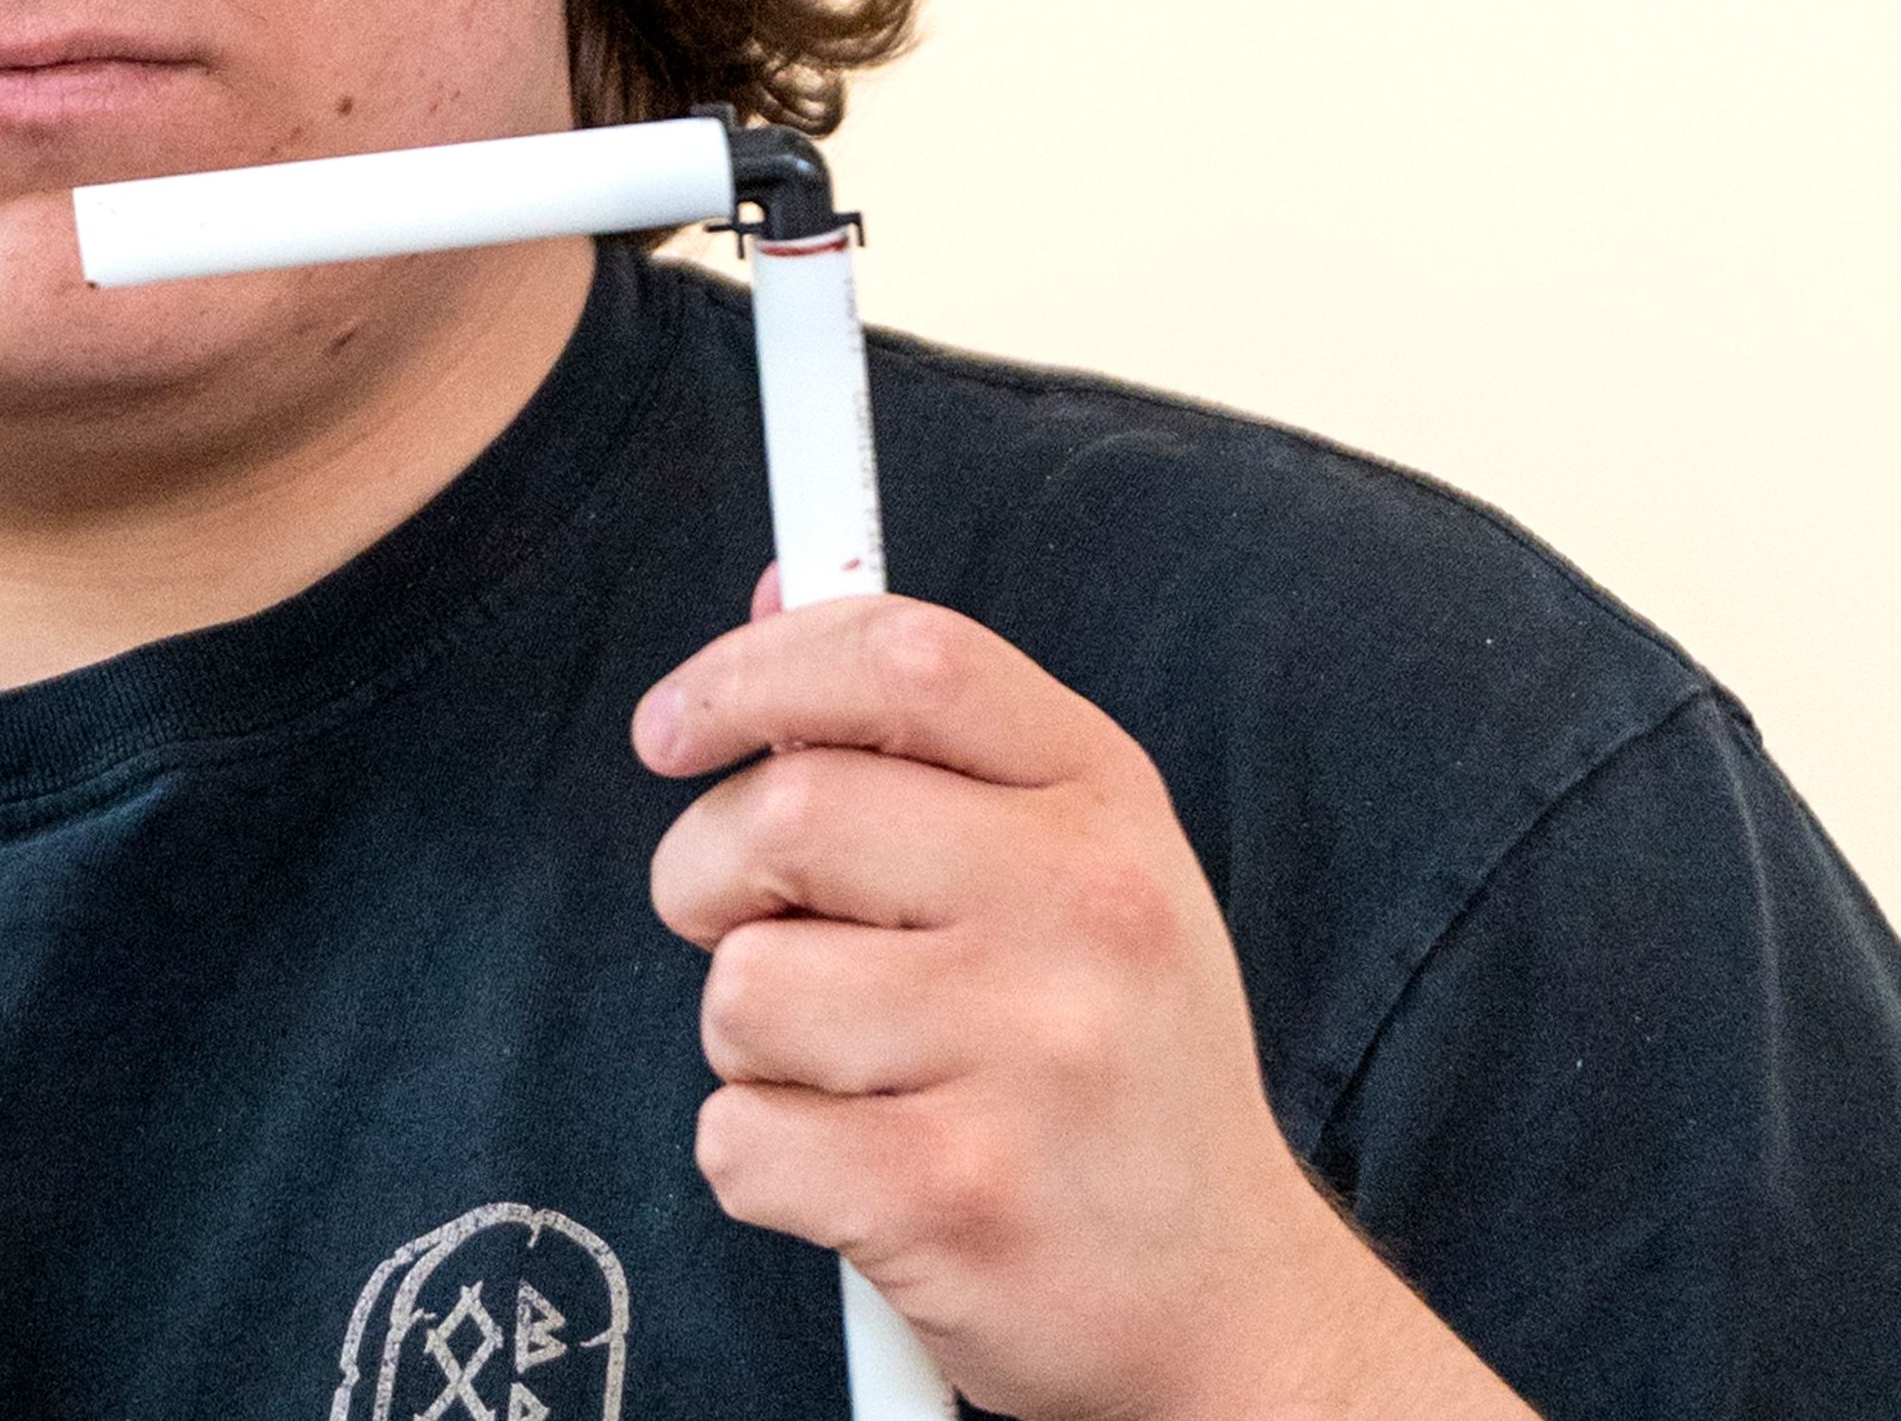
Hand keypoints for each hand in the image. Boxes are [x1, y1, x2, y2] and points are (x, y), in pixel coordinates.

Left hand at [635, 591, 1530, 1420]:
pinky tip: (850, 1172)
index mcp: (1105, 801)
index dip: (754, 668)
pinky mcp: (957, 1202)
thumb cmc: (1119, 1063)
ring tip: (841, 1071)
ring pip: (744, 986)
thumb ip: (929, 732)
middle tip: (732, 922)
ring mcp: (1027, 1059)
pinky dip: (757, 1160)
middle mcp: (1082, 910)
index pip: (903, 654)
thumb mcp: (1079, 866)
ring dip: (745, 1036)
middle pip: (786, 812)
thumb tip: (775, 593)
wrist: (1232, 1311)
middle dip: (705, 871)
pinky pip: (740, 1139)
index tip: (672, 727)